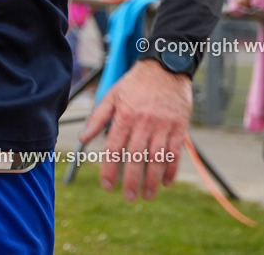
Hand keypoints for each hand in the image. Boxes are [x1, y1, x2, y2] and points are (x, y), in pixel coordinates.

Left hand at [79, 59, 191, 200]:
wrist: (165, 66)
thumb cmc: (135, 83)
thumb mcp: (111, 95)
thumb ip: (97, 118)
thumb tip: (84, 138)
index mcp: (124, 116)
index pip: (114, 148)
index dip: (110, 169)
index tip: (108, 186)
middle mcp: (143, 122)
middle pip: (136, 157)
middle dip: (132, 181)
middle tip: (129, 198)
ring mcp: (163, 125)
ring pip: (157, 158)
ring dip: (152, 179)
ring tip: (147, 195)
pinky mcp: (179, 126)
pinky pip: (175, 152)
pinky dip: (171, 169)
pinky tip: (166, 182)